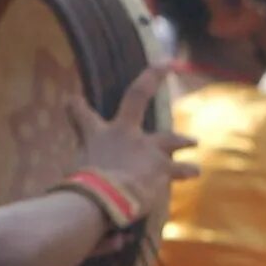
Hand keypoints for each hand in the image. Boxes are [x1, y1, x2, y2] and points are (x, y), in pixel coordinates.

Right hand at [70, 65, 195, 213]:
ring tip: (195, 142)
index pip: (82, 114)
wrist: (104, 198)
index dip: (76, 107)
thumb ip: (79, 166)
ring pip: (170, 139)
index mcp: (97, 134)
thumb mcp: (73, 172)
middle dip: (151, 77)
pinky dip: (186, 171)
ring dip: (183, 140)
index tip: (73, 99)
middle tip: (164, 66)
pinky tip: (193, 171)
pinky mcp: (163, 166)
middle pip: (137, 96)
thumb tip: (71, 168)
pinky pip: (181, 169)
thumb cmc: (83, 188)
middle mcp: (125, 133)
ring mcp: (147, 148)